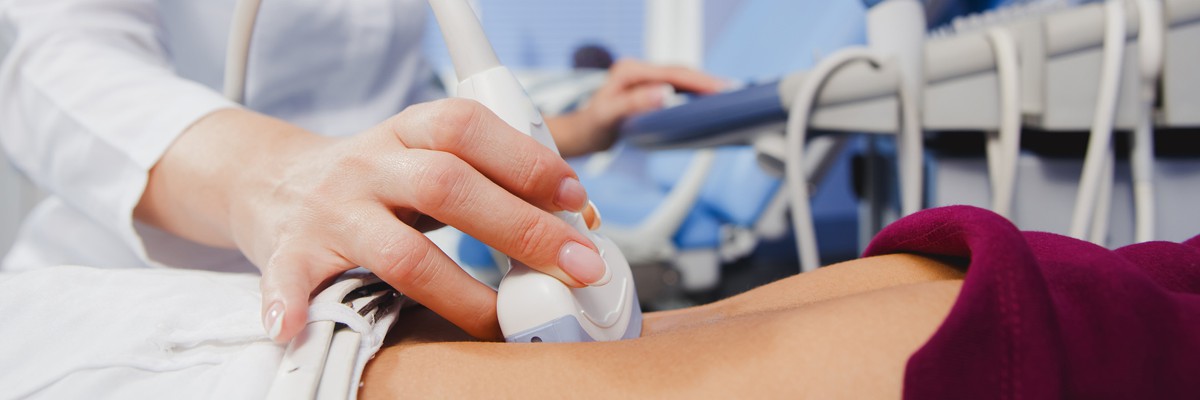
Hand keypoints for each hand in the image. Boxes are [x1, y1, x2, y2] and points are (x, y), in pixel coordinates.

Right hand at [137, 99, 609, 342]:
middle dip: (520, 229)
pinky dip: (289, 304)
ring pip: (398, 250)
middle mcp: (370, 165)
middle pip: (447, 187)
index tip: (574, 196)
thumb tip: (576, 219)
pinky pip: (290, 278)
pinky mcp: (293, 252)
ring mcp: (332, 211)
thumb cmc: (376, 176)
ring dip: (460, 292)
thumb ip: (489, 175)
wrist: (273, 180)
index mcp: (408, 130)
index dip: (525, 159)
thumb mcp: (425, 153)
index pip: (468, 127)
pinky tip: (296, 328)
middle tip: (577, 265)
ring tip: (501, 323)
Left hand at [548, 59, 725, 156]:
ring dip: (704, 87)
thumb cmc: (592, 127)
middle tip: (736, 93)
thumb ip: (634, 104)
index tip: (722, 89)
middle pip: (681, 72)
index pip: (672, 72)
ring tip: (730, 97)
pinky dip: (695, 94)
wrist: (582, 134)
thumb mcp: (608, 117)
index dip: (700, 80)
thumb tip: (664, 94)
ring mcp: (645, 78)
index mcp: (630, 70)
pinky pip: (678, 87)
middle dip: (709, 82)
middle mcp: (639, 69)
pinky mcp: (650, 88)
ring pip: (682, 79)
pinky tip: (710, 103)